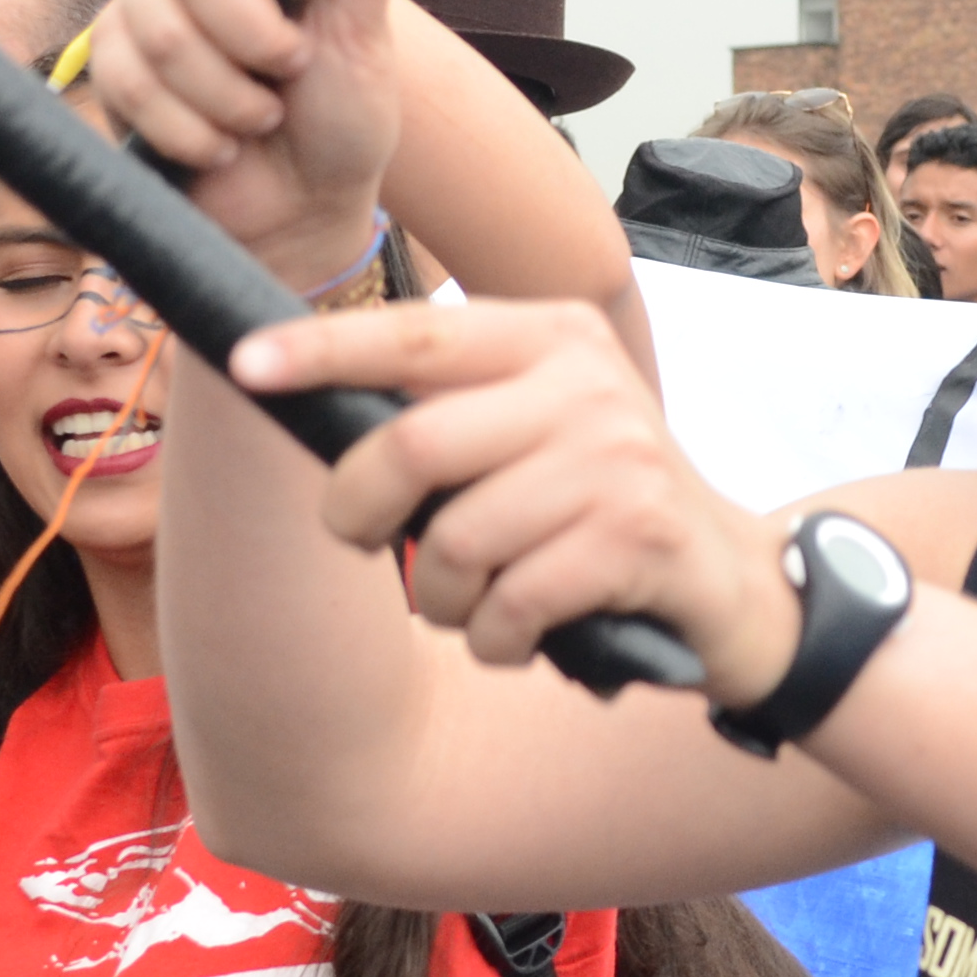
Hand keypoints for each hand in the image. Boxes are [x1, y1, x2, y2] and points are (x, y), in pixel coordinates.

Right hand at [83, 0, 422, 276]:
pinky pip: (128, 78)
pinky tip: (218, 147)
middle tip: (290, 75)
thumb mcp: (364, 34)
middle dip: (255, 39)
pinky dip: (190, 129)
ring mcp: (149, 5)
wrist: (299, 211)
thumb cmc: (340, 121)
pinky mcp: (114, 61)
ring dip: (228, 97)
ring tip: (260, 120)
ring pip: (162, 28)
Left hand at [231, 295, 798, 696]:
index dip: (323, 352)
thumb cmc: (598, 506)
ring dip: (442, 599)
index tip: (247, 365)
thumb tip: (315, 406)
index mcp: (551, 336)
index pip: (414, 336)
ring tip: (474, 605)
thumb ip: (454, 408)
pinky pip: (511, 604)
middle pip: (413, 445)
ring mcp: (618, 459)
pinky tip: (520, 636)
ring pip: (457, 540)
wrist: (729, 583)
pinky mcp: (638, 538)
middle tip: (366, 540)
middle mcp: (587, 384)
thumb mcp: (538, 427)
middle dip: (360, 513)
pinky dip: (496, 640)